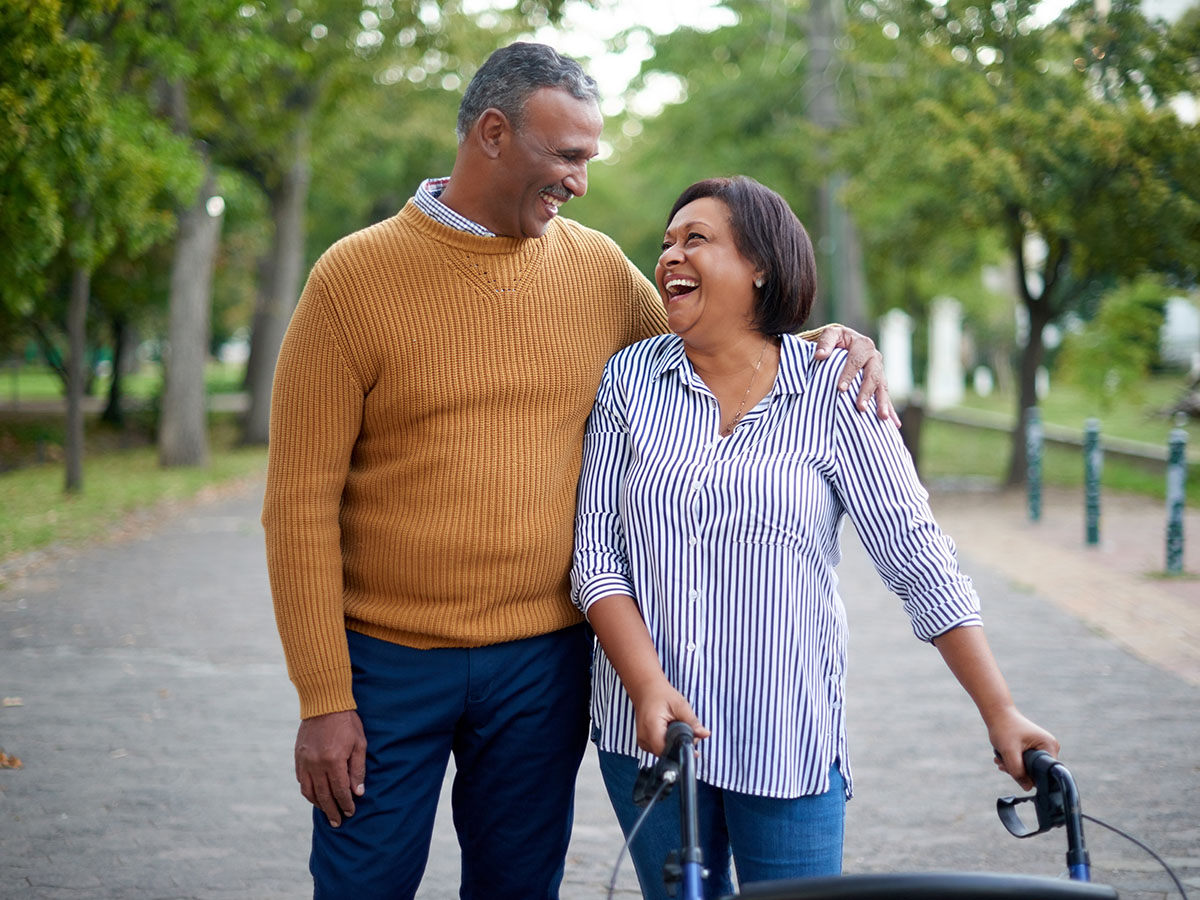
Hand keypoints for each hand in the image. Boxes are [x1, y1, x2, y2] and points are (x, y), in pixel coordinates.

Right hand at [295, 710, 367, 826]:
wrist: (324, 703)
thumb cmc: (346, 722)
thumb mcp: (359, 743)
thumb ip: (358, 769)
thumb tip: (358, 792)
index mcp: (333, 761)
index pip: (340, 791)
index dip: (346, 804)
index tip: (350, 813)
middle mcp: (316, 764)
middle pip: (324, 795)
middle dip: (332, 811)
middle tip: (337, 822)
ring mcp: (305, 761)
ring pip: (309, 791)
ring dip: (318, 804)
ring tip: (327, 812)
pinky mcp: (298, 757)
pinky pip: (301, 781)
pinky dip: (308, 792)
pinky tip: (315, 796)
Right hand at [628, 677, 710, 756]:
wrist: (646, 689)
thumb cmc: (662, 695)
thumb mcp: (680, 705)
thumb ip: (692, 722)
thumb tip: (705, 734)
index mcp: (651, 727)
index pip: (666, 751)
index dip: (681, 750)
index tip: (691, 743)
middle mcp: (643, 737)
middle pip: (666, 753)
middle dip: (680, 746)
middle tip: (688, 730)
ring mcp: (642, 741)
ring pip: (663, 752)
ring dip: (674, 744)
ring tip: (677, 727)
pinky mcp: (643, 742)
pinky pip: (659, 748)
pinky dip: (667, 742)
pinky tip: (670, 731)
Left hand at [813, 325, 899, 426]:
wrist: (847, 342)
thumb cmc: (837, 340)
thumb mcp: (831, 335)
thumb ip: (825, 342)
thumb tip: (819, 355)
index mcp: (863, 345)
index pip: (855, 361)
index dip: (848, 374)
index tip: (840, 389)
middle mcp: (874, 358)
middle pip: (872, 376)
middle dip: (866, 392)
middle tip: (860, 407)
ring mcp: (879, 371)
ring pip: (882, 387)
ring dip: (882, 403)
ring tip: (882, 417)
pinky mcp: (880, 383)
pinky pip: (885, 397)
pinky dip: (890, 410)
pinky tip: (894, 424)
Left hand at [986, 706, 1059, 790]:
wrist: (997, 714)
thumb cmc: (1004, 728)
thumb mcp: (1009, 751)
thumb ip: (1017, 770)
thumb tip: (1028, 788)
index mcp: (1049, 746)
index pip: (1045, 772)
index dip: (1030, 776)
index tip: (1013, 771)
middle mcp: (1049, 748)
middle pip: (1036, 771)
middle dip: (1018, 770)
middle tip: (1002, 765)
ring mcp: (1042, 749)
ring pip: (1028, 768)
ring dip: (1013, 767)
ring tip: (999, 759)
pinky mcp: (1033, 750)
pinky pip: (1025, 763)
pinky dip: (1013, 762)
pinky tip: (1001, 758)